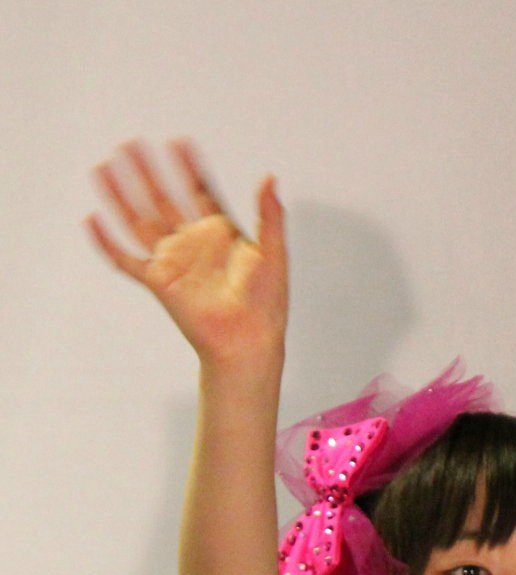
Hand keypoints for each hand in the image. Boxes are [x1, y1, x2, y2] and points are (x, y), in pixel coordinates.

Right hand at [86, 139, 287, 366]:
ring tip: (105, 167)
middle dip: (147, 171)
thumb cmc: (266, 306)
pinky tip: (92, 220)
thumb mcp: (274, 254)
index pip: (199, 191)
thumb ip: (270, 216)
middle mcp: (192, 244)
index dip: (188, 168)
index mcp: (220, 234)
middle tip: (131, 143)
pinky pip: (126, 260)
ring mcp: (173, 262)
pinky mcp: (158, 283)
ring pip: (139, 220)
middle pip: (162, 198)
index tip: (179, 142)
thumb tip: (270, 180)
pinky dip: (107, 242)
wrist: (248, 342)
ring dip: (120, 195)